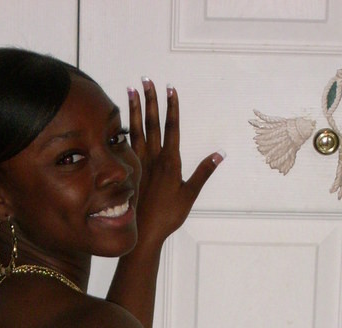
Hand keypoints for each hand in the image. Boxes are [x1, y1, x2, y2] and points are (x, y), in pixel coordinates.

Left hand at [128, 79, 223, 249]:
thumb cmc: (168, 216)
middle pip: (151, 123)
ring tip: (131, 89)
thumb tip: (220, 154)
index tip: (170, 88)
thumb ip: (204, 172)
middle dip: (150, 99)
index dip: (171, 107)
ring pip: (136, 130)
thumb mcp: (190, 194)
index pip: (171, 127)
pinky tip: (120, 120)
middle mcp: (153, 159)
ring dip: (134, 109)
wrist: (144, 233)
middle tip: (146, 79)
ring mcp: (140, 164)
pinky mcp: (130, 172)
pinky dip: (123, 130)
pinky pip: (126, 146)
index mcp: (170, 162)